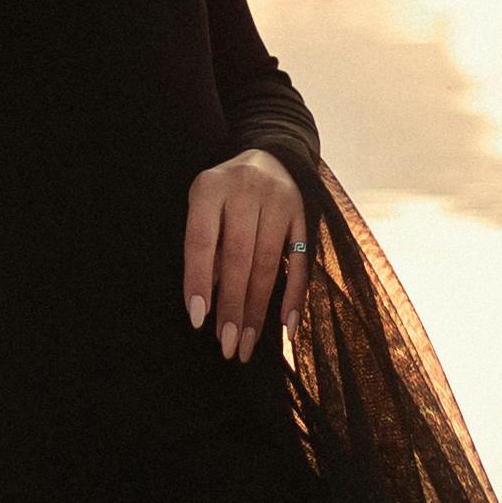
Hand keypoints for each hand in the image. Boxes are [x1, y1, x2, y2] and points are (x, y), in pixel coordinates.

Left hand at [184, 147, 307, 361]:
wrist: (270, 156)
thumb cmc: (224, 193)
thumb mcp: (204, 206)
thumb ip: (206, 246)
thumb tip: (210, 299)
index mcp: (210, 188)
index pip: (201, 242)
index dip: (199, 282)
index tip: (198, 321)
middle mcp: (246, 192)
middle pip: (239, 258)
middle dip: (233, 307)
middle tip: (227, 346)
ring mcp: (279, 202)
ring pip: (268, 265)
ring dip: (259, 310)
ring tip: (248, 344)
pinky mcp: (304, 214)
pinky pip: (301, 261)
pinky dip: (294, 296)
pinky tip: (286, 327)